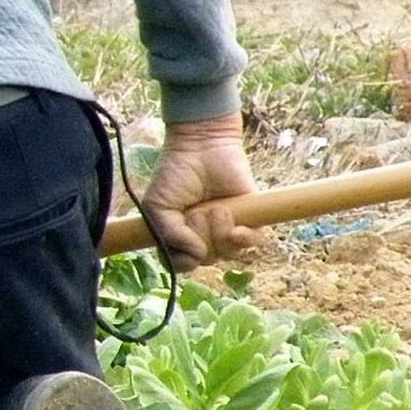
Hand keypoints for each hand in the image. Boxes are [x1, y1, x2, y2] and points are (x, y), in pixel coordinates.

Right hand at [140, 111, 259, 271]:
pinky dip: (244, 238)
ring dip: (219, 232)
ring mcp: (227, 228)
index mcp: (179, 236)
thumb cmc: (174, 173)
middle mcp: (204, 236)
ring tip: (216, 208)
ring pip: (228, 254)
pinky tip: (237, 228)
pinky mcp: (250, 218)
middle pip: (206, 260)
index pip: (182, 265)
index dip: (183, 260)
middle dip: (200, 237)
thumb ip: (169, 236)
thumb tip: (196, 255)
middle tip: (196, 212)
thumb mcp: (157, 207)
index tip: (180, 238)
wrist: (201, 144)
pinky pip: (253, 243)